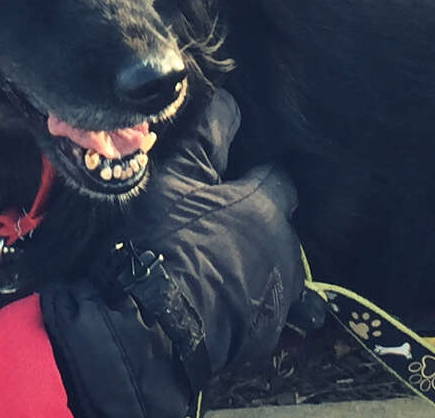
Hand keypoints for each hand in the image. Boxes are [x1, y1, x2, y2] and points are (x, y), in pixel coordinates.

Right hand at [41, 91, 303, 417]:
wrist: (149, 326)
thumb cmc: (162, 238)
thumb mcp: (178, 172)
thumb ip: (210, 132)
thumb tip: (230, 96)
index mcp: (267, 206)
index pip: (278, 176)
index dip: (253, 172)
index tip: (228, 176)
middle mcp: (285, 249)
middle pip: (279, 223)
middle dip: (257, 218)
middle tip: (217, 217)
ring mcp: (279, 298)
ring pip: (277, 267)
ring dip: (257, 260)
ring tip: (218, 259)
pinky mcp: (266, 337)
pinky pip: (268, 309)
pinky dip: (251, 300)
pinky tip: (221, 296)